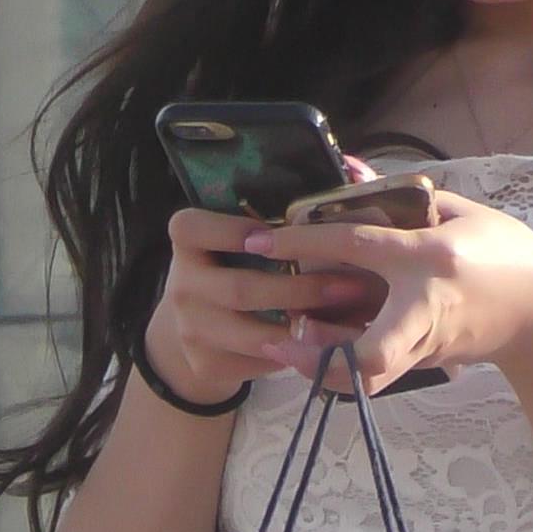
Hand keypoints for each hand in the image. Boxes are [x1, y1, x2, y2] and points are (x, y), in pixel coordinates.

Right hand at [147, 201, 386, 403]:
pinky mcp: (206, 363)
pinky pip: (259, 362)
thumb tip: (351, 168)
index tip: (274, 234)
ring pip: (255, 334)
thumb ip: (275, 212)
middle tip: (350, 285)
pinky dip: (297, 356)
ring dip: (306, 329)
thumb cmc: (232, 267)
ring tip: (348, 322)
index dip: (233, 230)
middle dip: (301, 289)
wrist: (190, 332)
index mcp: (186, 241)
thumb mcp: (234, 238)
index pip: (196, 228)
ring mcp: (190, 328)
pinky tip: (327, 346)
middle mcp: (180, 284)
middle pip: (243, 289)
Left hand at [240, 190, 532, 390]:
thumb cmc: (507, 257)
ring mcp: (425, 344)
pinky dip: (343, 367)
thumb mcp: (463, 214)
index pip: (357, 245)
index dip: (304, 241)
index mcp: (430, 258)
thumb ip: (405, 195)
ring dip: (322, 368)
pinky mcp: (425, 365)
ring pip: (367, 376)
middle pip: (370, 355)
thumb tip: (351, 172)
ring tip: (286, 345)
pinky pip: (376, 371)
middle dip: (322, 356)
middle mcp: (424, 308)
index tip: (262, 239)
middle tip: (283, 336)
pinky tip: (316, 348)